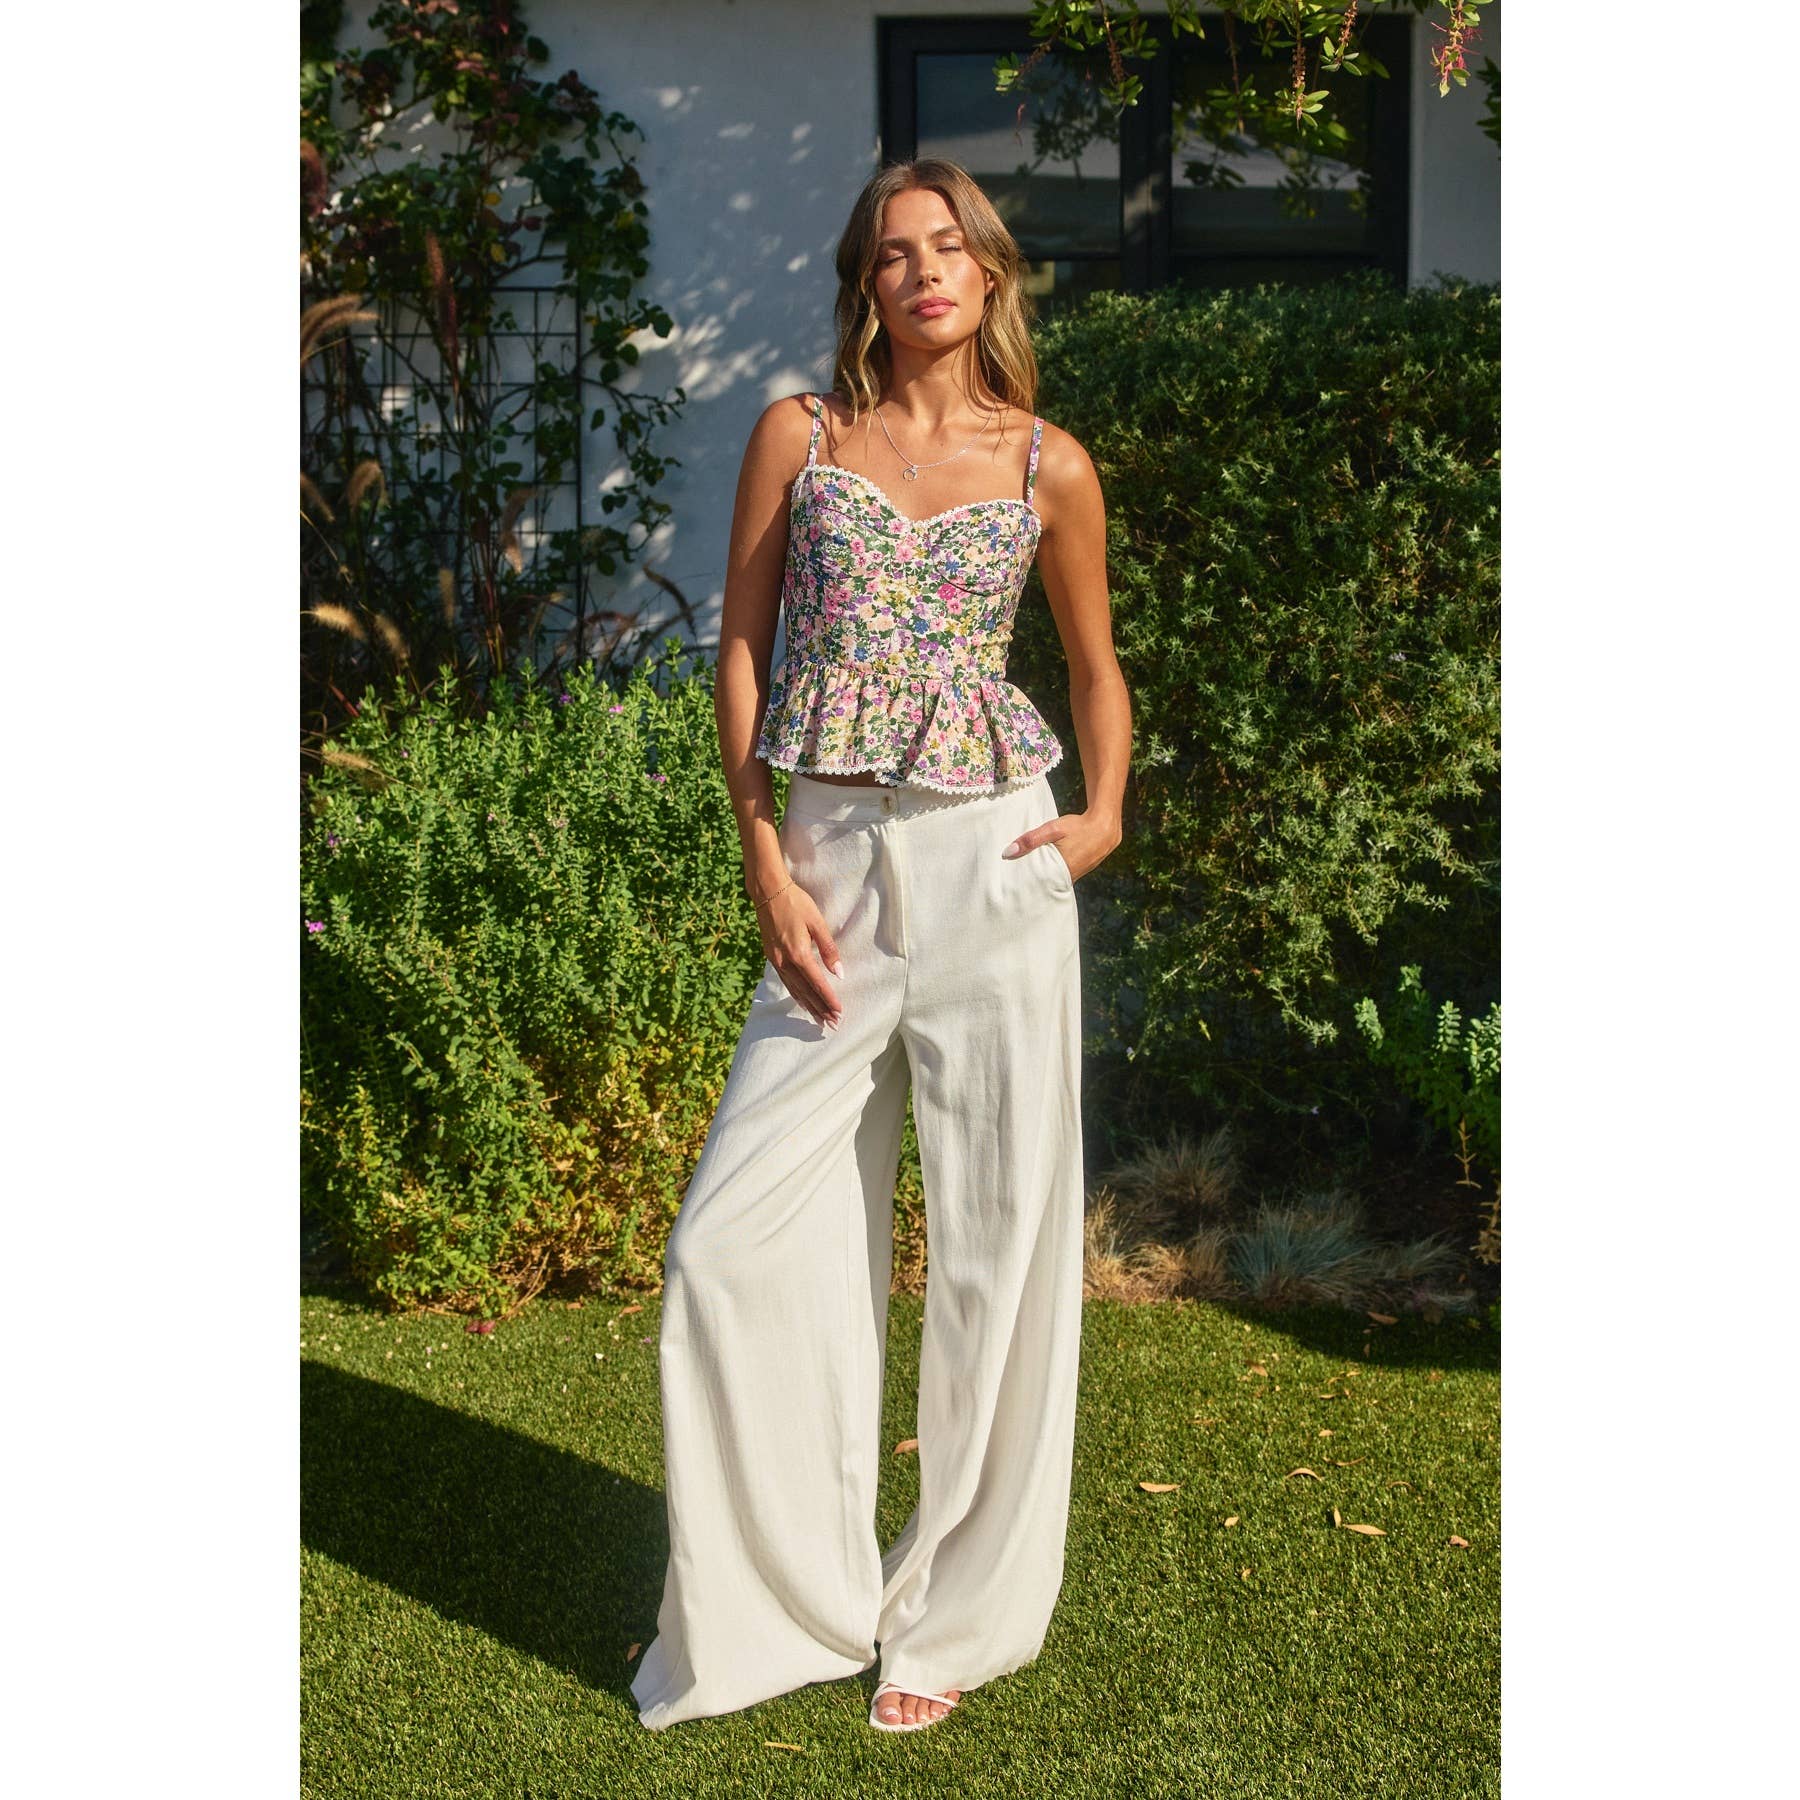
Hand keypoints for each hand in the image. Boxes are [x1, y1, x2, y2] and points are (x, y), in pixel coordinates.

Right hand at [756, 877, 844, 1029]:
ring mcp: (776, 960)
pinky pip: (785, 981)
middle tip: (832, 1024)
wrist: (768, 892)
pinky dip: (795, 994)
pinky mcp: (771, 957)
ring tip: (820, 1019)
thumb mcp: (817, 923)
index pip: (817, 983)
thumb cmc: (796, 903)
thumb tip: (839, 973)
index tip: (839, 1012)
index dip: (829, 1000)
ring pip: (794, 989)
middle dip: (820, 1009)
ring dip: (808, 1005)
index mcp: (798, 953)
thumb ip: (828, 949)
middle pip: (805, 992)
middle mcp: (785, 961)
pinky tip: (801, 1001)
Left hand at [1000, 807, 1120, 884]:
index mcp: (1062, 870)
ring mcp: (1080, 873)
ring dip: (1049, 877)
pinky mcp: (1085, 868)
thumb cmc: (1079, 826)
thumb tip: (1008, 853)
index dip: (1029, 886)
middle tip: (1020, 883)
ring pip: (1059, 879)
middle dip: (1037, 883)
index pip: (1041, 885)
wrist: (1106, 824)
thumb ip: (1031, 840)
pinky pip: (1068, 874)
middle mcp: (1072, 876)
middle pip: (1050, 883)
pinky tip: (1052, 866)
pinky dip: (1059, 871)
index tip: (1017, 887)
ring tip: (1033, 875)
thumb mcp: (1052, 829)